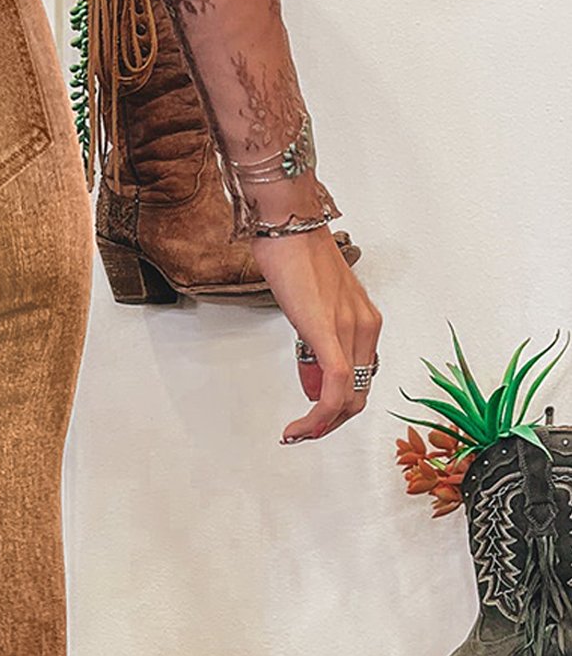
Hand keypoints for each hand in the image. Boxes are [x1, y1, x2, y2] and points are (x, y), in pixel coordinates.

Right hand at [251, 226, 382, 443]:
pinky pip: (337, 386)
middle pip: (359, 395)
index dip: (337, 407)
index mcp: (365, 320)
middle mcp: (366, 327)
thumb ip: (316, 339)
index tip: (312, 418)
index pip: (360, 378)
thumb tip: (312, 371)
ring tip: (296, 432)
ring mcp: (352, 329)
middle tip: (302, 432)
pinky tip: (299, 425)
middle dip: (330, 423)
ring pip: (349, 397)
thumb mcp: (310, 305)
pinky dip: (319, 415)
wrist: (290, 223)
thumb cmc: (295, 254)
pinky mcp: (330, 331)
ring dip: (322, 424)